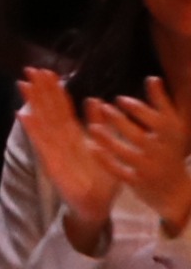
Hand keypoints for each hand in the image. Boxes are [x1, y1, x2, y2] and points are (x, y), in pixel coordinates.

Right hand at [22, 68, 124, 247]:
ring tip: (23, 84)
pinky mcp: (51, 161)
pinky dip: (32, 128)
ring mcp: (54, 148)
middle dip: (40, 90)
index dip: (55, 90)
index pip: (63, 107)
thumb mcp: (106, 147)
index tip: (48, 72)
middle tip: (30, 69)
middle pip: (49, 109)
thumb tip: (96, 100)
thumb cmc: (102, 178)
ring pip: (42, 120)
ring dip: (32, 103)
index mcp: (75, 135)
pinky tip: (23, 114)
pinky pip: (40, 141)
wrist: (95, 204)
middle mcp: (61, 138)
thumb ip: (100, 124)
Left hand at [83, 78, 190, 235]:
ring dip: (108, 140)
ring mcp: (149, 168)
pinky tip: (92, 148)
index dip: (139, 109)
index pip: (158, 120)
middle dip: (120, 121)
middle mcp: (162, 152)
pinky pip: (118, 171)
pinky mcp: (137, 182)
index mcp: (172, 136)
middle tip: (103, 107)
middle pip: (139, 136)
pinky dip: (105, 160)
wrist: (177, 191)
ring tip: (92, 127)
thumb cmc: (170, 151)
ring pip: (126, 153)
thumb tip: (153, 78)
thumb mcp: (173, 128)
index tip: (120, 99)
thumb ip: (162, 103)